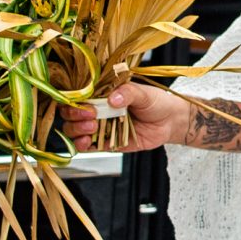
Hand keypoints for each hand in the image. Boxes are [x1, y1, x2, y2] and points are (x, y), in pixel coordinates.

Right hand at [58, 82, 185, 150]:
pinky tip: (87, 142)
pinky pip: (87, 146)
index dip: (75, 100)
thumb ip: (128, 93)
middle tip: (90, 116)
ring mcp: (99, 126)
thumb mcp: (143, 93)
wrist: (170, 122)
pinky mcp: (105, 143)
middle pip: (71, 114)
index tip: (86, 104)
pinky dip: (82, 145)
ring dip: (77, 130)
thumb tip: (113, 99)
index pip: (78, 95)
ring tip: (91, 128)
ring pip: (74, 130)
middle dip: (74, 116)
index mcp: (102, 93)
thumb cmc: (156, 102)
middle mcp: (97, 109)